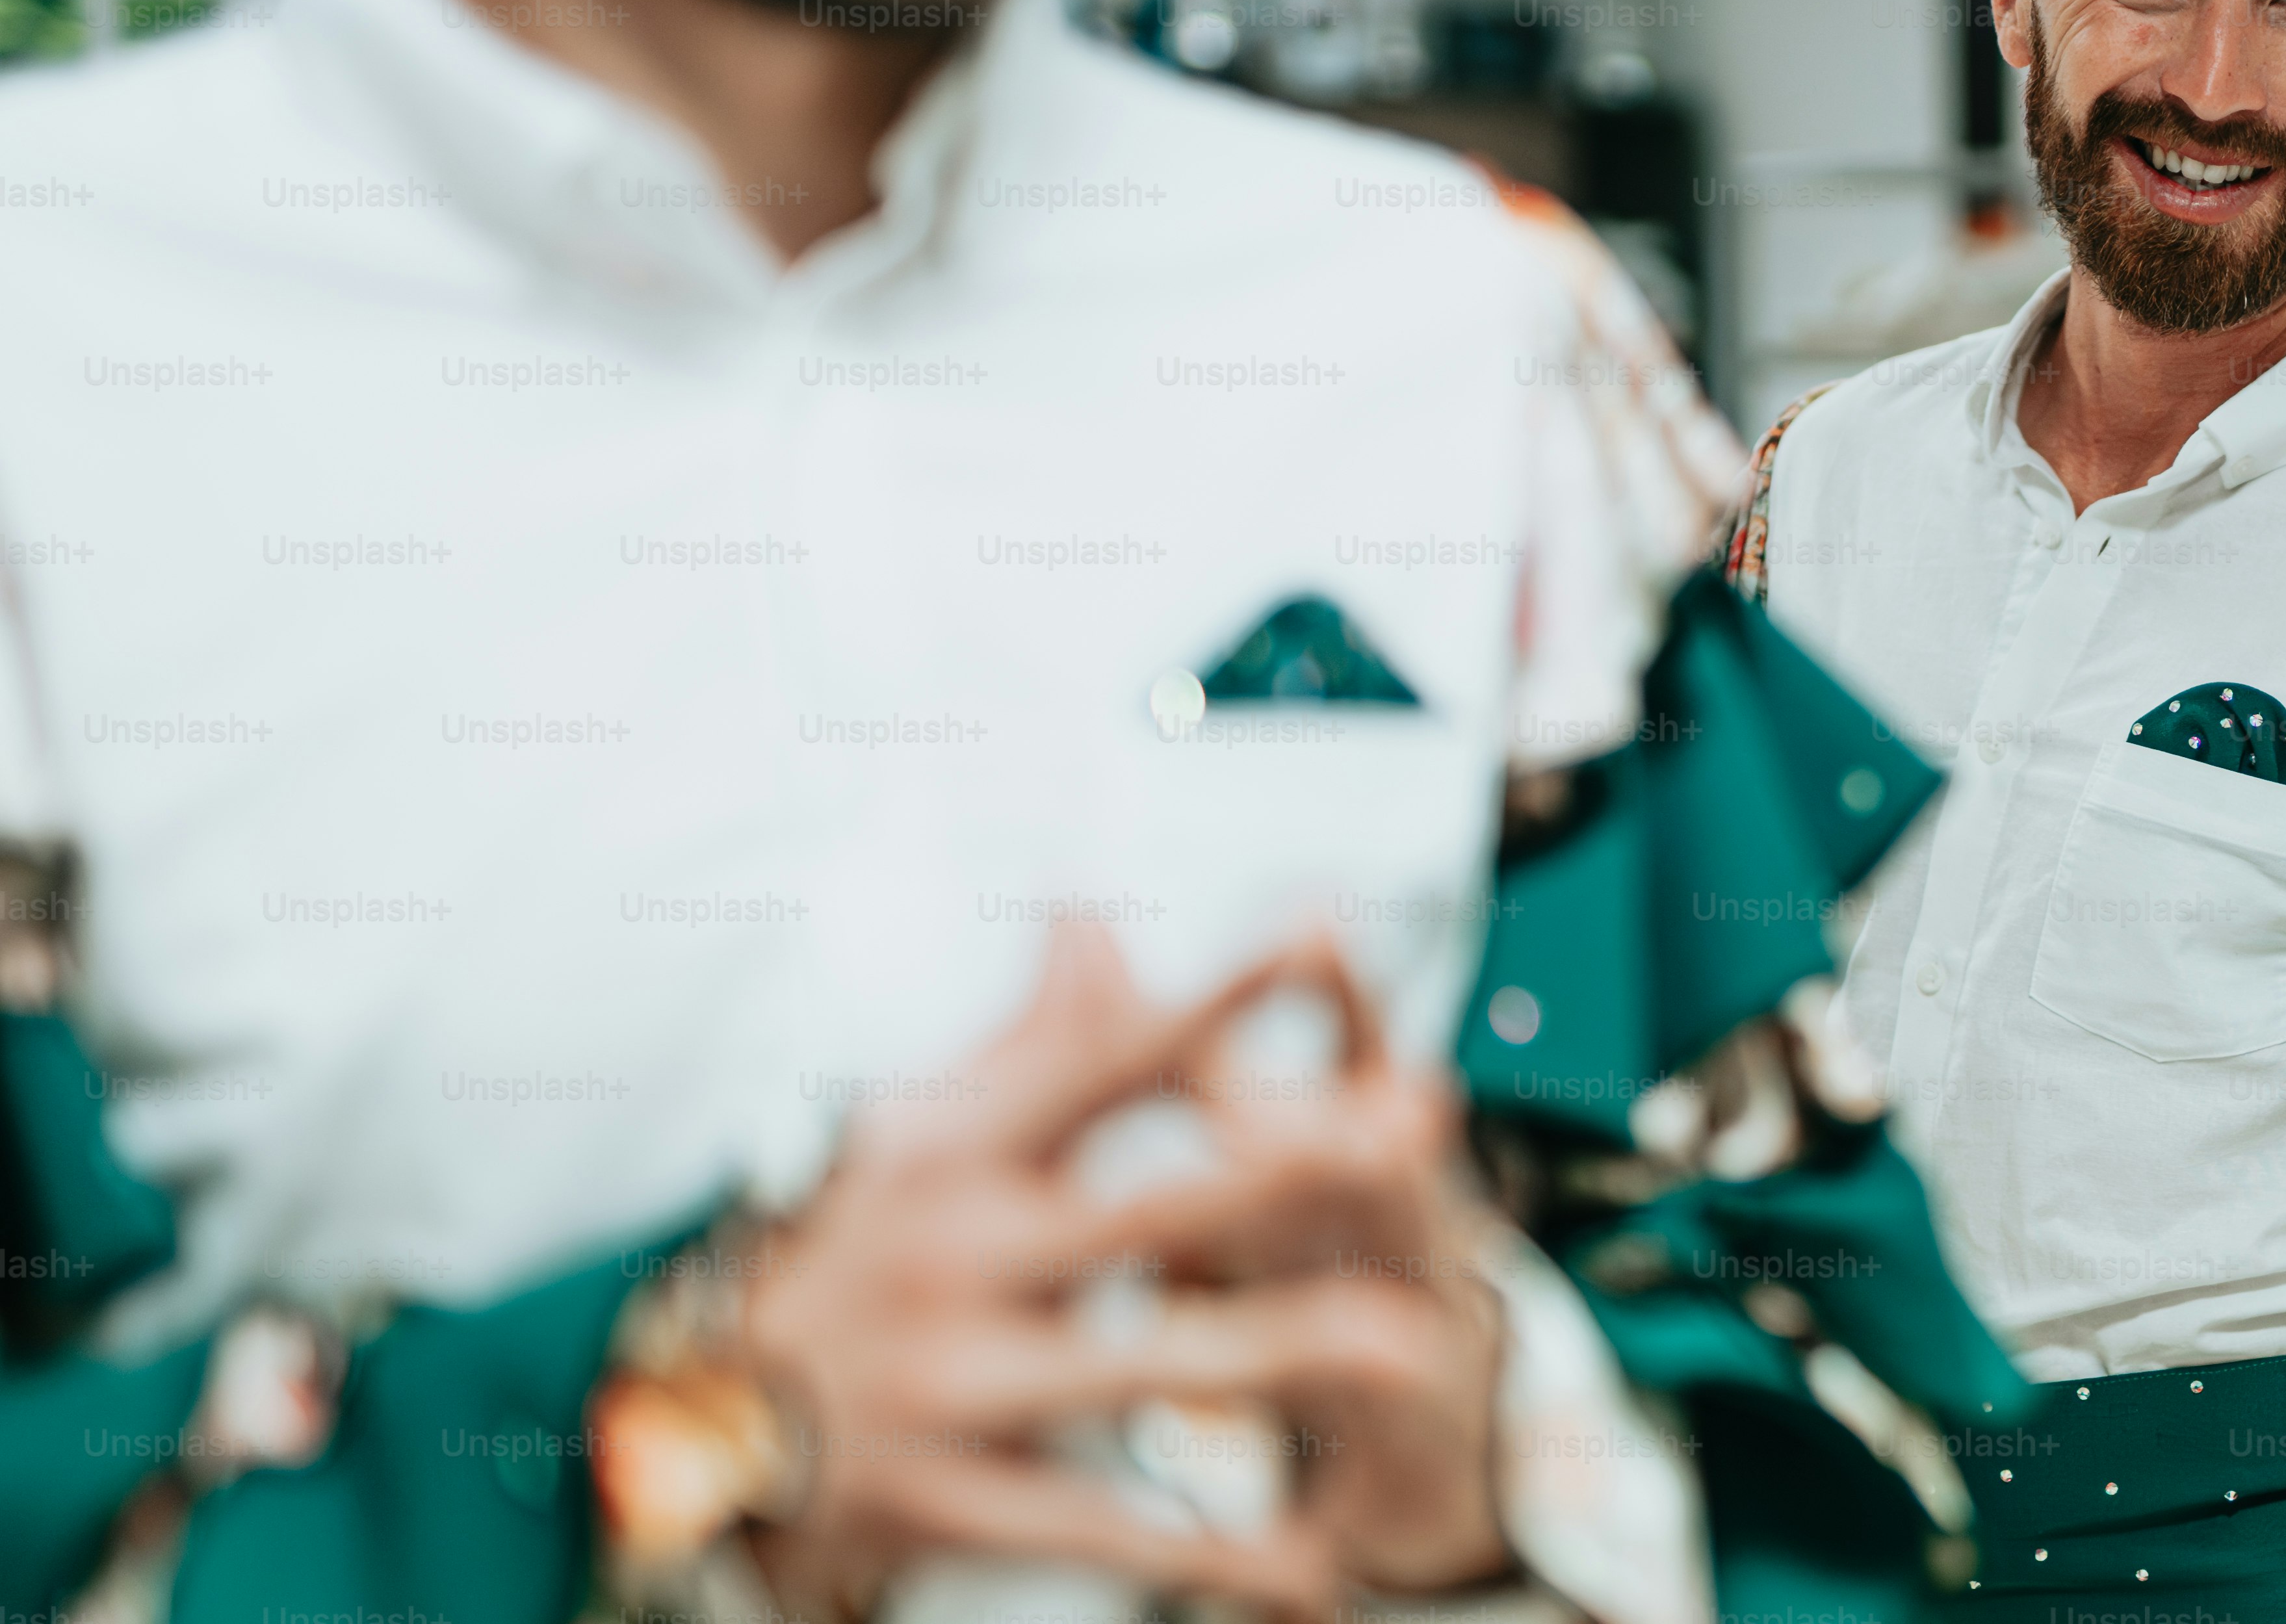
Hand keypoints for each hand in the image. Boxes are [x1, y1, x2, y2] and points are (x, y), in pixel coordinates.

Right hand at [734, 925, 1512, 1613]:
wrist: (681, 1424)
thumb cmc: (848, 1252)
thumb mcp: (922, 1136)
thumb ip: (1033, 1042)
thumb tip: (1092, 911)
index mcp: (961, 1152)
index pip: (1106, 1060)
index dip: (1212, 997)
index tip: (1316, 931)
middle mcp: (958, 1254)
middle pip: (1147, 1204)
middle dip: (1286, 1172)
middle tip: (1409, 1137)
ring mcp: (952, 1381)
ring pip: (1144, 1365)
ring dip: (1285, 1353)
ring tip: (1420, 1346)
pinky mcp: (947, 1501)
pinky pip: (1102, 1529)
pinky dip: (1213, 1554)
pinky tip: (1313, 1568)